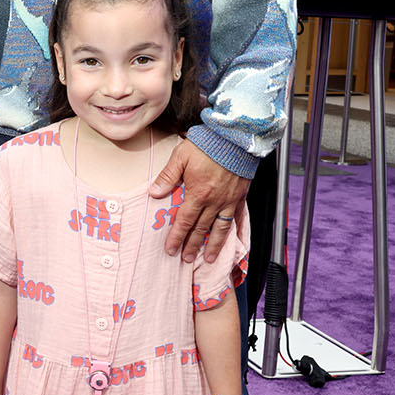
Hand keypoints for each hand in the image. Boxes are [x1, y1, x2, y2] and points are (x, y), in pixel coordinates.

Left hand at [149, 139, 249, 261]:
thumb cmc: (208, 144)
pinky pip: (236, 216)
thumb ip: (167, 176)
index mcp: (198, 193)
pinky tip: (230, 237)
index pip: (184, 221)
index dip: (177, 237)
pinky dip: (233, 229)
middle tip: (186, 258)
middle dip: (192, 245)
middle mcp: (214, 201)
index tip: (171, 249)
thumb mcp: (181, 156)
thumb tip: (153, 193)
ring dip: (214, 245)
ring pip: (220, 228)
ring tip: (209, 258)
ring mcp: (229, 199)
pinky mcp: (240, 195)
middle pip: (201, 229)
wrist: (236, 137)